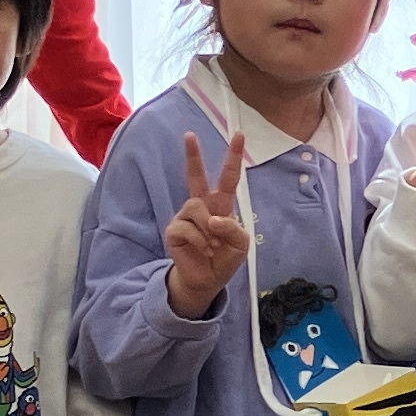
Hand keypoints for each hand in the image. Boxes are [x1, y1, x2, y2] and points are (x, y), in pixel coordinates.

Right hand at [162, 132, 253, 318]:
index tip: (238, 135)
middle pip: (196, 176)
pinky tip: (204, 250)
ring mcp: (186, 216)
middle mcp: (202, 206)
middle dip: (193, 155)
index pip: (228, 178)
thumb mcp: (240, 243)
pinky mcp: (174, 230)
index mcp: (220, 205)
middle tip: (189, 134)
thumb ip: (233, 228)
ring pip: (196, 207)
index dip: (233, 157)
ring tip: (213, 245)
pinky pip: (188, 227)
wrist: (207, 280)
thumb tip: (213, 219)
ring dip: (209, 229)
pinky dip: (201, 241)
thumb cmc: (224, 258)